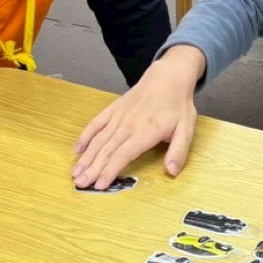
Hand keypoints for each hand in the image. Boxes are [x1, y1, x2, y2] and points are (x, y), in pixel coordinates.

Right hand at [72, 45, 204, 189]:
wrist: (168, 77)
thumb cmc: (177, 105)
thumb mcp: (186, 129)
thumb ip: (179, 151)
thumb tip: (172, 171)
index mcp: (146, 132)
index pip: (123, 155)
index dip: (110, 171)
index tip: (100, 184)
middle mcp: (128, 125)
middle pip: (106, 151)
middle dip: (92, 169)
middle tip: (81, 184)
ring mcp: (118, 117)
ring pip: (98, 140)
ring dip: (86, 157)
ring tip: (76, 173)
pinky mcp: (113, 110)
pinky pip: (95, 124)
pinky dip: (85, 136)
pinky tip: (77, 150)